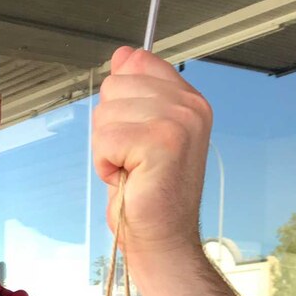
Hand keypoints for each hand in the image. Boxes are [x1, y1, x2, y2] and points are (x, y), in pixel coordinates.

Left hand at [93, 47, 212, 262]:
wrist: (161, 240)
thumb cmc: (148, 196)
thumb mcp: (137, 132)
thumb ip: (134, 91)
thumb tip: (123, 55)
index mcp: (189, 99)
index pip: (137, 62)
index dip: (122, 101)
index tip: (136, 135)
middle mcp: (190, 106)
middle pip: (114, 85)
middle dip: (110, 127)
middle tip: (133, 160)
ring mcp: (180, 122)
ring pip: (106, 112)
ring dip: (107, 149)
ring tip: (132, 171)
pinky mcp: (162, 142)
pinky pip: (105, 138)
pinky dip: (106, 164)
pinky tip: (129, 179)